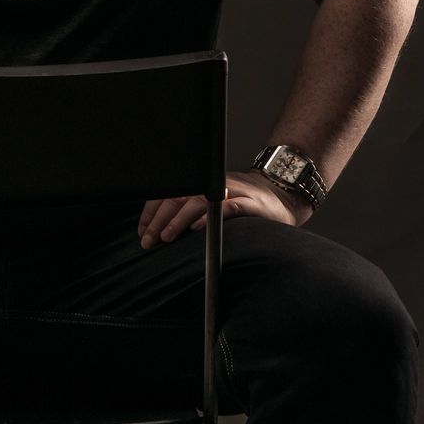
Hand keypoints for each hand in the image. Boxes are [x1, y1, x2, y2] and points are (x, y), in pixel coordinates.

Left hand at [137, 170, 310, 249]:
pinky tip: (198, 229)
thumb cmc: (245, 203)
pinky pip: (228, 208)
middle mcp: (213, 185)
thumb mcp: (215, 203)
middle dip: (159, 219)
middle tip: (147, 239)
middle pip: (179, 197)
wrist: (282, 195)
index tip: (142, 230)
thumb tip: (159, 230)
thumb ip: (191, 210)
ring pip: (198, 201)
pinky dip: (211, 217)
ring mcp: (232, 193)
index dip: (152, 211)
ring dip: (178, 220)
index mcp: (202, 184)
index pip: (170, 193)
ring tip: (165, 236)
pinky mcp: (250, 204)